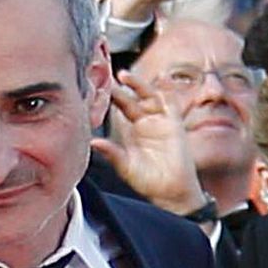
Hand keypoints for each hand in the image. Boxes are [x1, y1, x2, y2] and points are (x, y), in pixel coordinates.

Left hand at [90, 71, 205, 215]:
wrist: (172, 192)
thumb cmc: (148, 182)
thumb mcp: (126, 167)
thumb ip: (112, 153)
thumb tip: (93, 142)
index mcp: (131, 131)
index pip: (119, 108)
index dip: (110, 98)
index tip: (98, 89)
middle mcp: (145, 123)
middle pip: (131, 99)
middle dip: (120, 89)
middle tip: (107, 77)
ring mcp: (160, 121)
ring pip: (148, 96)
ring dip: (137, 84)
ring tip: (124, 76)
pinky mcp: (175, 123)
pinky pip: (170, 103)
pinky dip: (165, 90)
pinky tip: (157, 80)